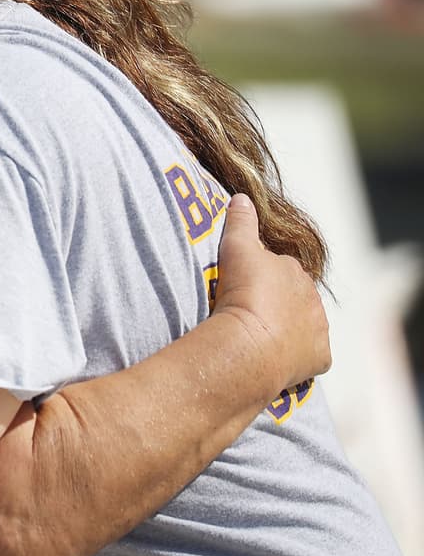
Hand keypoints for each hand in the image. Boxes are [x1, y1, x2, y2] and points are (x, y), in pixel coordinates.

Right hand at [213, 193, 330, 392]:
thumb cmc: (243, 293)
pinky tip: (274, 356)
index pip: (279, 271)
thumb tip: (242, 197)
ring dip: (285, 329)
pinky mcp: (320, 358)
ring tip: (257, 336)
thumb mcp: (236, 248)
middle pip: (294, 299)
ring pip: (303, 327)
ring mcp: (319, 331)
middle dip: (276, 304)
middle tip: (247, 312)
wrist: (251, 343)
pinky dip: (295, 356)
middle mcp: (314, 300)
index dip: (259, 278)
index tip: (241, 287)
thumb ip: (241, 221)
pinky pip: (309, 355)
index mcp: (296, 272)